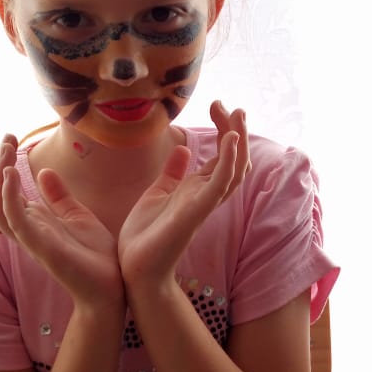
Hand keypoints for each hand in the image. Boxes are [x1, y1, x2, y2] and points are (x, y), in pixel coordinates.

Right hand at [0, 136, 122, 302]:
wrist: (113, 287)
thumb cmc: (96, 256)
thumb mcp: (77, 216)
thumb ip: (58, 197)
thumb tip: (43, 172)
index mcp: (32, 221)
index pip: (0, 192)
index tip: (10, 139)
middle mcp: (25, 229)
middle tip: (6, 139)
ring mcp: (30, 238)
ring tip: (5, 150)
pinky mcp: (40, 246)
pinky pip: (13, 220)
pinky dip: (8, 195)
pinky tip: (13, 174)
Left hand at [117, 102, 250, 286]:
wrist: (133, 267)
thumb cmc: (144, 235)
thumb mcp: (157, 193)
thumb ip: (172, 174)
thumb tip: (183, 150)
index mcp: (196, 190)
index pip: (222, 156)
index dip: (224, 129)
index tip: (217, 105)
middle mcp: (205, 196)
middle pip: (234, 160)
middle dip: (236, 131)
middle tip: (231, 106)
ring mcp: (203, 204)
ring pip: (234, 170)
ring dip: (238, 142)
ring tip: (238, 116)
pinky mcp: (196, 212)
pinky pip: (219, 185)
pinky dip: (228, 161)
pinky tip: (230, 139)